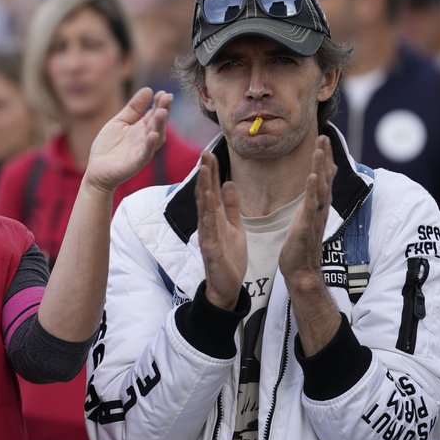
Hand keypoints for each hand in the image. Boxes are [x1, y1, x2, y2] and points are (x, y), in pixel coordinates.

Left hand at [84, 87, 169, 192]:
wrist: (97, 170)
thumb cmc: (108, 146)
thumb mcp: (119, 122)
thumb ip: (133, 108)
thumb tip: (148, 89)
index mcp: (142, 128)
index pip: (154, 113)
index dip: (159, 103)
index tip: (163, 92)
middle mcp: (146, 139)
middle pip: (158, 123)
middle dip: (163, 110)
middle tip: (167, 98)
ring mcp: (142, 151)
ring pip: (155, 137)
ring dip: (159, 125)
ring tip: (161, 112)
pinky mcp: (136, 163)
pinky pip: (145, 154)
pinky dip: (150, 145)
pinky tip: (153, 135)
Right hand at [195, 151, 245, 309]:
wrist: (228, 287)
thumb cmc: (230, 258)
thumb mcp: (235, 227)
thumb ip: (232, 207)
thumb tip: (228, 183)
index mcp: (214, 218)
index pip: (210, 191)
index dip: (210, 173)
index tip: (210, 154)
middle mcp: (207, 224)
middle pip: (204, 194)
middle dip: (204, 174)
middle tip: (204, 153)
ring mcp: (207, 235)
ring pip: (204, 208)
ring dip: (204, 187)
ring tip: (204, 169)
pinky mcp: (211, 248)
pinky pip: (209, 227)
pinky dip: (209, 211)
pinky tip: (209, 197)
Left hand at [279, 135, 336, 288]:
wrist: (301, 269)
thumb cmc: (302, 243)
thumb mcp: (309, 215)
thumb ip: (315, 198)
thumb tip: (319, 181)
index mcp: (318, 205)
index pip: (324, 177)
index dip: (325, 158)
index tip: (324, 139)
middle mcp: (320, 208)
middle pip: (324, 178)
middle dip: (324, 157)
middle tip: (324, 137)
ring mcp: (315, 216)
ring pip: (319, 188)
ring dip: (320, 168)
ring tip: (319, 150)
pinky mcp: (307, 226)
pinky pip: (310, 205)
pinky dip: (311, 190)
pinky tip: (311, 176)